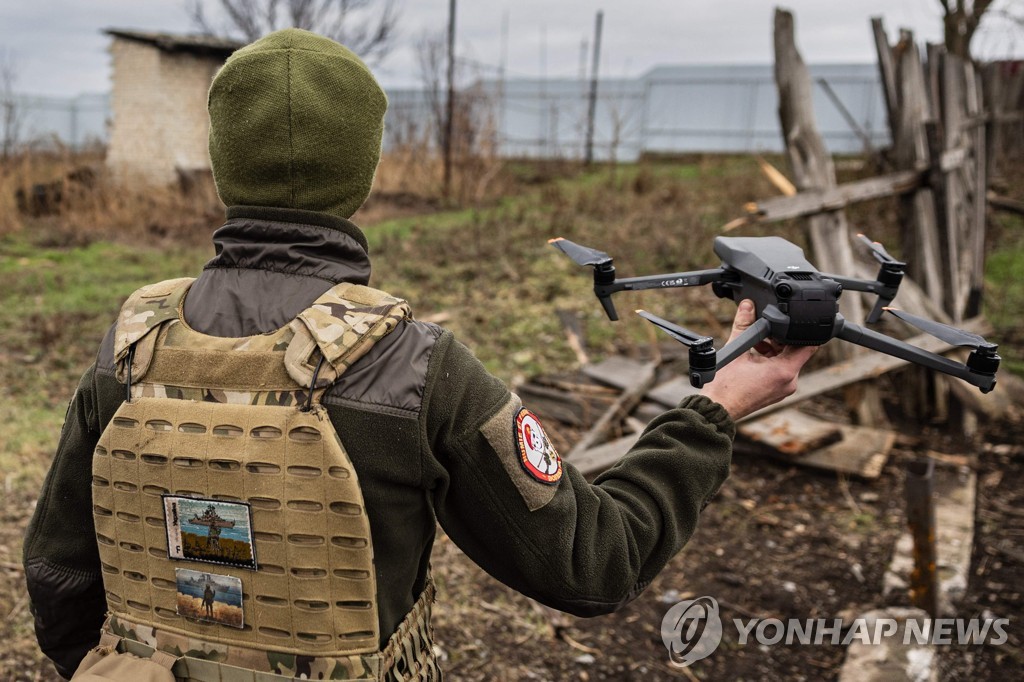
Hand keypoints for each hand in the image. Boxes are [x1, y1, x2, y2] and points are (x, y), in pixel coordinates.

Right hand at [700, 299, 816, 419]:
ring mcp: (783, 388)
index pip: (809, 345)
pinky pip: (780, 370)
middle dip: (781, 338)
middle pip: (795, 351)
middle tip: (764, 330)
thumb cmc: (726, 387)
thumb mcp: (737, 350)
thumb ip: (744, 324)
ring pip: (787, 360)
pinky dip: (771, 360)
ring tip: (755, 343)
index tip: (794, 321)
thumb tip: (747, 306)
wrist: (717, 408)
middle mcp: (789, 382)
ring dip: (774, 349)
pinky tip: (754, 355)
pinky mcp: (776, 391)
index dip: (803, 330)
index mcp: (785, 371)